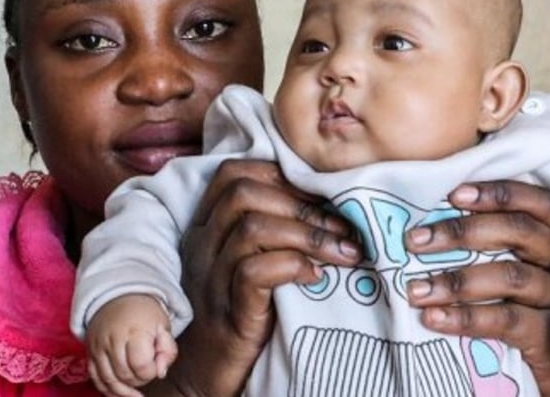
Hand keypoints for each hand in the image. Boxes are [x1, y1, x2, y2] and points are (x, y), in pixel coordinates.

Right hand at [87, 295, 176, 396]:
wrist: (119, 296)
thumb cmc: (145, 314)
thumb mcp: (164, 326)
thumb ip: (168, 351)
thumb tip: (160, 373)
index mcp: (134, 330)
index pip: (141, 364)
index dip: (151, 371)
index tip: (155, 365)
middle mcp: (112, 339)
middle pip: (125, 375)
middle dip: (139, 380)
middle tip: (146, 371)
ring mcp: (98, 346)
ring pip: (108, 380)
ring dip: (124, 390)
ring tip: (136, 392)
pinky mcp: (89, 352)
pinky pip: (95, 379)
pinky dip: (108, 390)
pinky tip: (120, 393)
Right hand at [147, 159, 360, 396]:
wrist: (206, 376)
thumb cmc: (241, 312)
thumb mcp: (250, 264)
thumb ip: (274, 231)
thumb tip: (331, 204)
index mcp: (207, 228)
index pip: (233, 174)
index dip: (281, 174)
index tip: (322, 194)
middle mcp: (203, 247)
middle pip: (244, 193)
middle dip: (304, 203)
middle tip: (346, 226)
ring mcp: (211, 279)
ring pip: (252, 228)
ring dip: (309, 235)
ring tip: (345, 251)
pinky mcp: (227, 313)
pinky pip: (254, 272)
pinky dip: (292, 266)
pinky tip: (316, 277)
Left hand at [404, 180, 549, 396]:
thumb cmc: (524, 305)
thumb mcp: (514, 267)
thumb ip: (488, 243)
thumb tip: (427, 229)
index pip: (536, 202)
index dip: (497, 193)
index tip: (454, 194)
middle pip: (519, 232)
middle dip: (461, 232)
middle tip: (414, 241)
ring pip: (509, 277)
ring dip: (455, 281)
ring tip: (416, 290)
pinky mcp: (549, 335)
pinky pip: (506, 320)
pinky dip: (465, 318)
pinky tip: (433, 318)